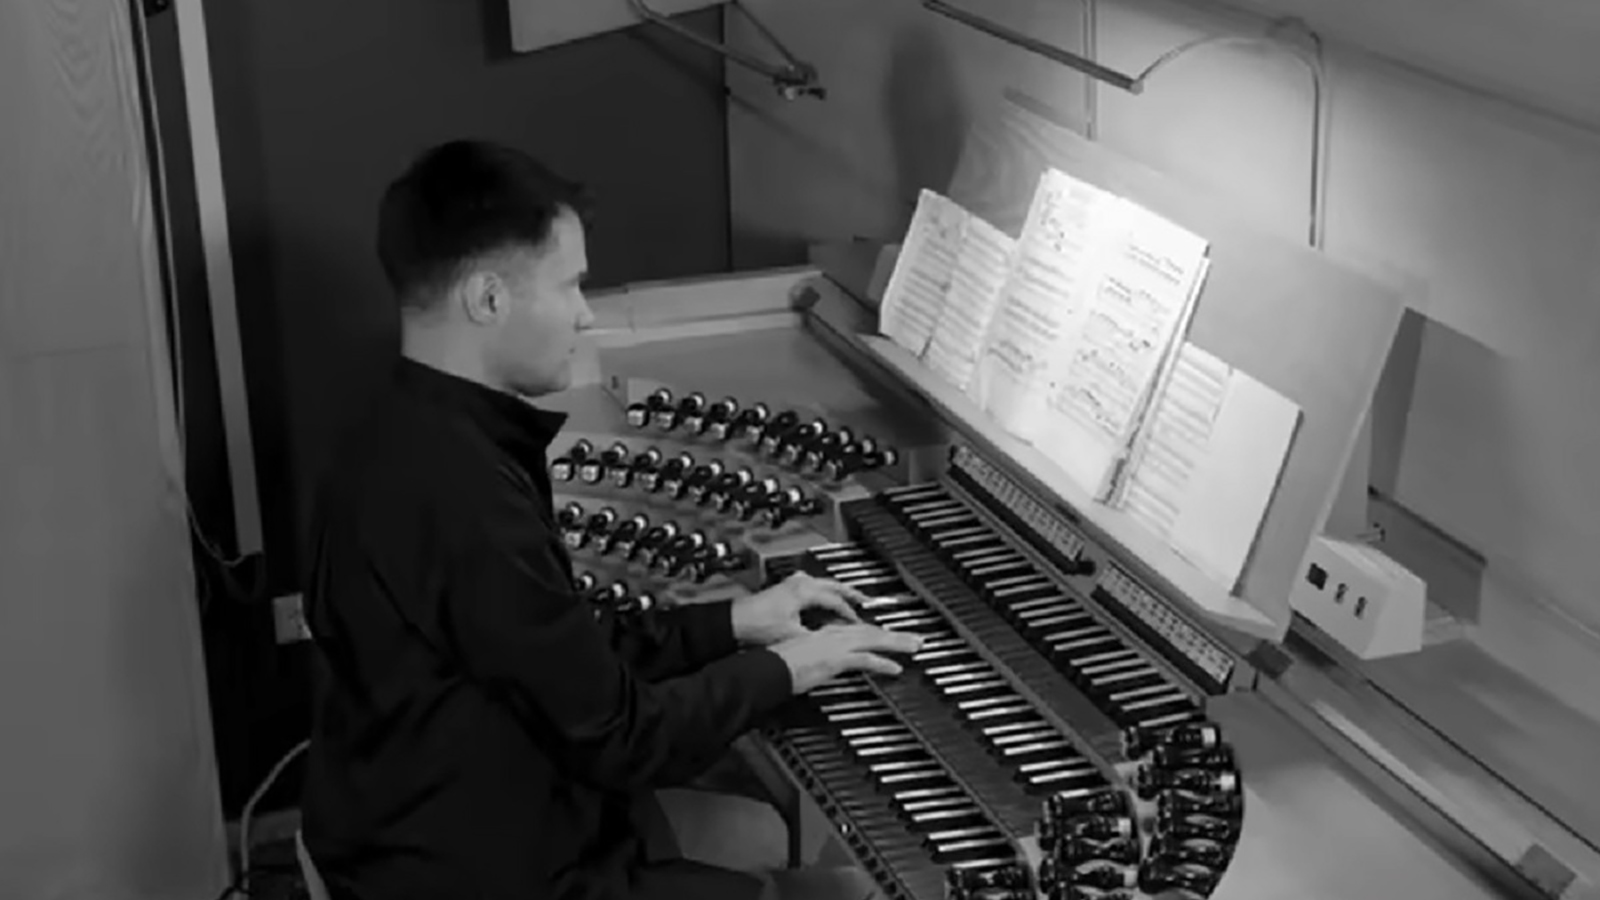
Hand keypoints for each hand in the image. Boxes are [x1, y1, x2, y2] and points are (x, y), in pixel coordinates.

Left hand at [730, 572, 867, 646]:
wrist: (735, 620)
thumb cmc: (758, 624)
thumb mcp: (792, 634)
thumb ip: (815, 637)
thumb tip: (831, 642)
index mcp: (805, 591)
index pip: (836, 601)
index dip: (849, 614)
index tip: (858, 623)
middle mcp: (800, 583)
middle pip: (834, 586)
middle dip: (851, 594)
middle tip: (866, 601)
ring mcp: (793, 583)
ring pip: (824, 584)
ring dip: (838, 591)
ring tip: (850, 598)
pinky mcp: (786, 587)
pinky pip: (814, 586)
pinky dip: (824, 592)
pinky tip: (826, 599)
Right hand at [768, 624, 925, 693]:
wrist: (766, 667)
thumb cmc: (777, 664)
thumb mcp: (801, 657)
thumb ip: (817, 659)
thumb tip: (825, 667)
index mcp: (824, 633)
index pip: (857, 630)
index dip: (876, 633)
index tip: (890, 636)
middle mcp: (832, 635)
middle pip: (871, 632)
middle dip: (895, 635)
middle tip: (915, 638)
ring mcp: (835, 645)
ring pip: (874, 640)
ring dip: (896, 643)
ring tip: (914, 647)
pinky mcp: (836, 658)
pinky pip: (865, 659)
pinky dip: (882, 663)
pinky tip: (896, 668)